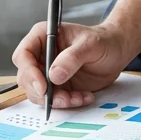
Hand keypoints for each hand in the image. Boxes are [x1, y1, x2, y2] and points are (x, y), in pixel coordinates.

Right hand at [11, 22, 132, 108]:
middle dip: (42, 92)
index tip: (43, 86)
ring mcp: (47, 72)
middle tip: (62, 98)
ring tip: (78, 97)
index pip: (23, 55)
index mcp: (43, 36)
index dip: (29, 72)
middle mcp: (40, 55)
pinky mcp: (56, 86)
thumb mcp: (91, 44)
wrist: (116, 52)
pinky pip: (53, 100)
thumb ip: (72, 58)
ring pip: (38, 93)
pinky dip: (67, 103)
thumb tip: (53, 75)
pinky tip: (84, 97)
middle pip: (26, 78)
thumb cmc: (103, 41)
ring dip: (56, 100)